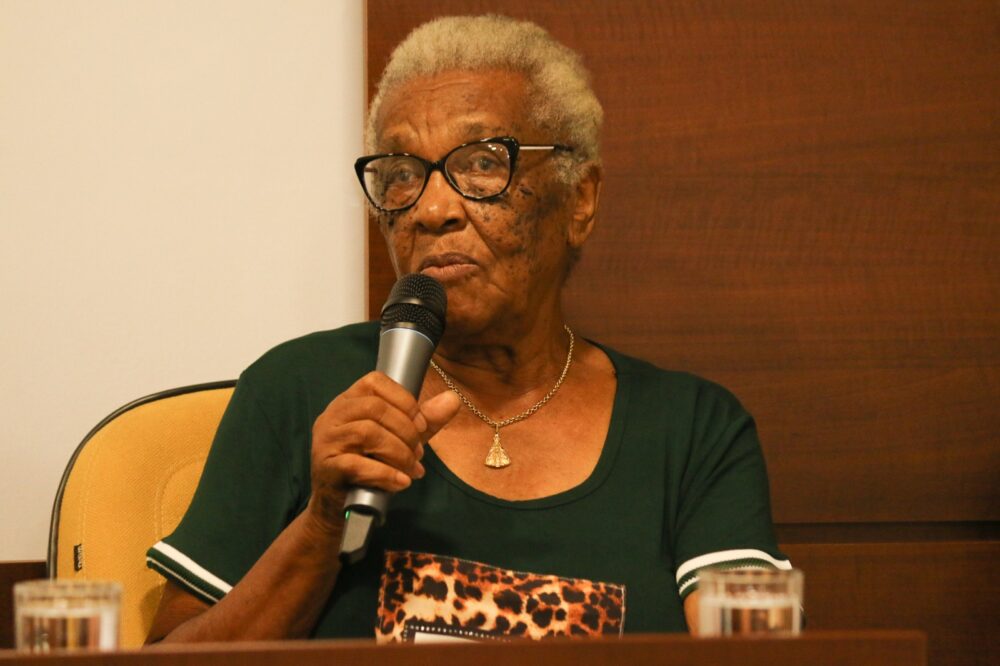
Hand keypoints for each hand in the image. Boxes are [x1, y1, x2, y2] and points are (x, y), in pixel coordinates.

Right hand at [305, 372, 459, 534]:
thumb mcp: (401, 439)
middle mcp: (333, 416)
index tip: (421, 425)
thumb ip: (425, 420)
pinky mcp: (326, 467)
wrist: (340, 506)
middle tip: (419, 453)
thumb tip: (452, 399)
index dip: (404, 400)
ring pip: (367, 433)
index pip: (375, 382)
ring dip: (398, 453)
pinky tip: (400, 482)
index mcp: (349, 401)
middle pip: (374, 408)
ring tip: (411, 469)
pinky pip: (356, 464)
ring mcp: (326, 440)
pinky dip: (385, 473)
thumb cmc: (370, 466)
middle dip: (406, 431)